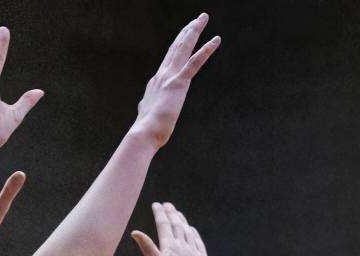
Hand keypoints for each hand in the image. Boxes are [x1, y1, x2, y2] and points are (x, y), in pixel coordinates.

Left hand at [132, 203, 211, 255]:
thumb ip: (149, 248)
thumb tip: (134, 232)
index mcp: (169, 249)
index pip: (164, 227)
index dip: (161, 215)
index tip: (156, 204)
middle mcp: (179, 250)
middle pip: (175, 228)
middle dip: (171, 215)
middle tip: (167, 205)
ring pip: (186, 234)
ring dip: (182, 223)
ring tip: (178, 214)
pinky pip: (198, 244)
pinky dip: (195, 236)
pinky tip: (192, 230)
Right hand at [134, 14, 219, 149]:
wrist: (144, 133)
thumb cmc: (146, 130)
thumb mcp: (146, 114)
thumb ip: (147, 107)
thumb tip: (143, 109)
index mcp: (155, 83)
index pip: (168, 60)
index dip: (177, 45)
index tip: (183, 35)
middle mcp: (162, 75)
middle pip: (176, 47)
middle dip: (187, 31)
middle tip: (196, 19)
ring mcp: (170, 77)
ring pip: (184, 48)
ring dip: (194, 31)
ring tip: (202, 18)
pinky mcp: (179, 83)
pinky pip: (195, 62)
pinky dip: (206, 50)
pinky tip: (216, 40)